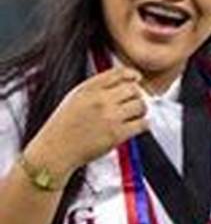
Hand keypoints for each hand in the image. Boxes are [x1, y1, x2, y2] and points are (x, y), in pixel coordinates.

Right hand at [25, 67, 147, 178]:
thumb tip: (127, 79)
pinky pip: (142, 124)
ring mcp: (109, 117)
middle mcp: (100, 100)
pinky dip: (143, 124)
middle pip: (133, 89)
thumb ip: (97, 87)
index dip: (132, 75)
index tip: (136, 79)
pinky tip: (135, 126)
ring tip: (134, 115)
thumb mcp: (75, 97)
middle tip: (133, 102)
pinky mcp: (117, 134)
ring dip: (141, 110)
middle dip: (136, 95)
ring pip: (140, 105)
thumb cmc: (65, 124)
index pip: (119, 73)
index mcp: (88, 89)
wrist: (55, 150)